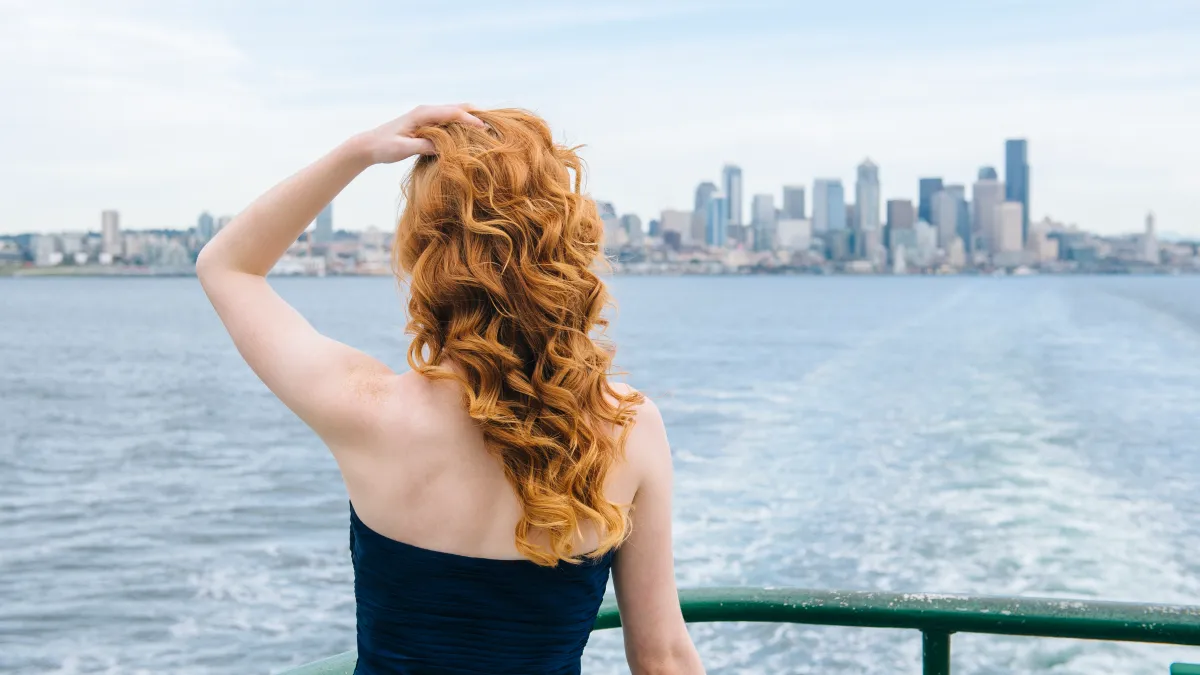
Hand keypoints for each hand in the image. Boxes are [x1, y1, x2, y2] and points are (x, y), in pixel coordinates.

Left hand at [352, 104, 486, 164]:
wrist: (369, 145)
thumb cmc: (384, 146)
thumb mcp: (404, 148)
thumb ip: (424, 145)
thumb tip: (445, 146)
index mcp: (422, 114)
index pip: (452, 113)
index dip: (470, 120)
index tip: (485, 129)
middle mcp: (426, 111)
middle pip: (458, 108)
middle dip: (476, 115)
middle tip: (494, 125)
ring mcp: (427, 116)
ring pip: (454, 113)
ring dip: (470, 119)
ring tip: (487, 129)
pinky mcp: (426, 123)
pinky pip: (449, 120)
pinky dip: (461, 124)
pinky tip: (470, 134)